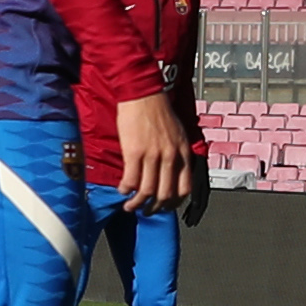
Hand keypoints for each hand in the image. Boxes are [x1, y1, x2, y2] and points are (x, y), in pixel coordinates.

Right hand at [113, 92, 193, 215]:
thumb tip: (172, 173)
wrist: (143, 94)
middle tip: (146, 211)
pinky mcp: (134, 152)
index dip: (174, 203)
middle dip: (154, 208)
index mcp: (183, 153)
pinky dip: (125, 189)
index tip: (165, 207)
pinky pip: (131, 179)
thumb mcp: (178, 134)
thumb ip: (177, 153)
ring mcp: (153, 155)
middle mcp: (171, 157)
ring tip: (130, 206)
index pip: (184, 188)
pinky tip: (121, 190)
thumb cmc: (159, 112)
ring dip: (136, 203)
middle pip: (165, 194)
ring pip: (146, 191)